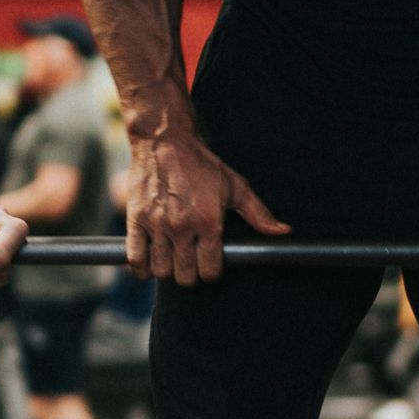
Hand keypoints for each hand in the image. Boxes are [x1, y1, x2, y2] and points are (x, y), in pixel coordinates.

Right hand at [128, 132, 288, 284]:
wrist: (165, 142)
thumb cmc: (202, 165)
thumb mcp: (235, 186)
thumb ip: (259, 214)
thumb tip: (283, 232)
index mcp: (209, 221)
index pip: (210, 270)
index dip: (212, 273)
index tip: (210, 265)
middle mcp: (182, 226)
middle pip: (185, 276)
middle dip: (191, 276)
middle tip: (191, 264)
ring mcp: (157, 224)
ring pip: (162, 271)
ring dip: (168, 272)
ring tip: (173, 261)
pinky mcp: (136, 219)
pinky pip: (135, 258)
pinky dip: (141, 269)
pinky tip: (149, 266)